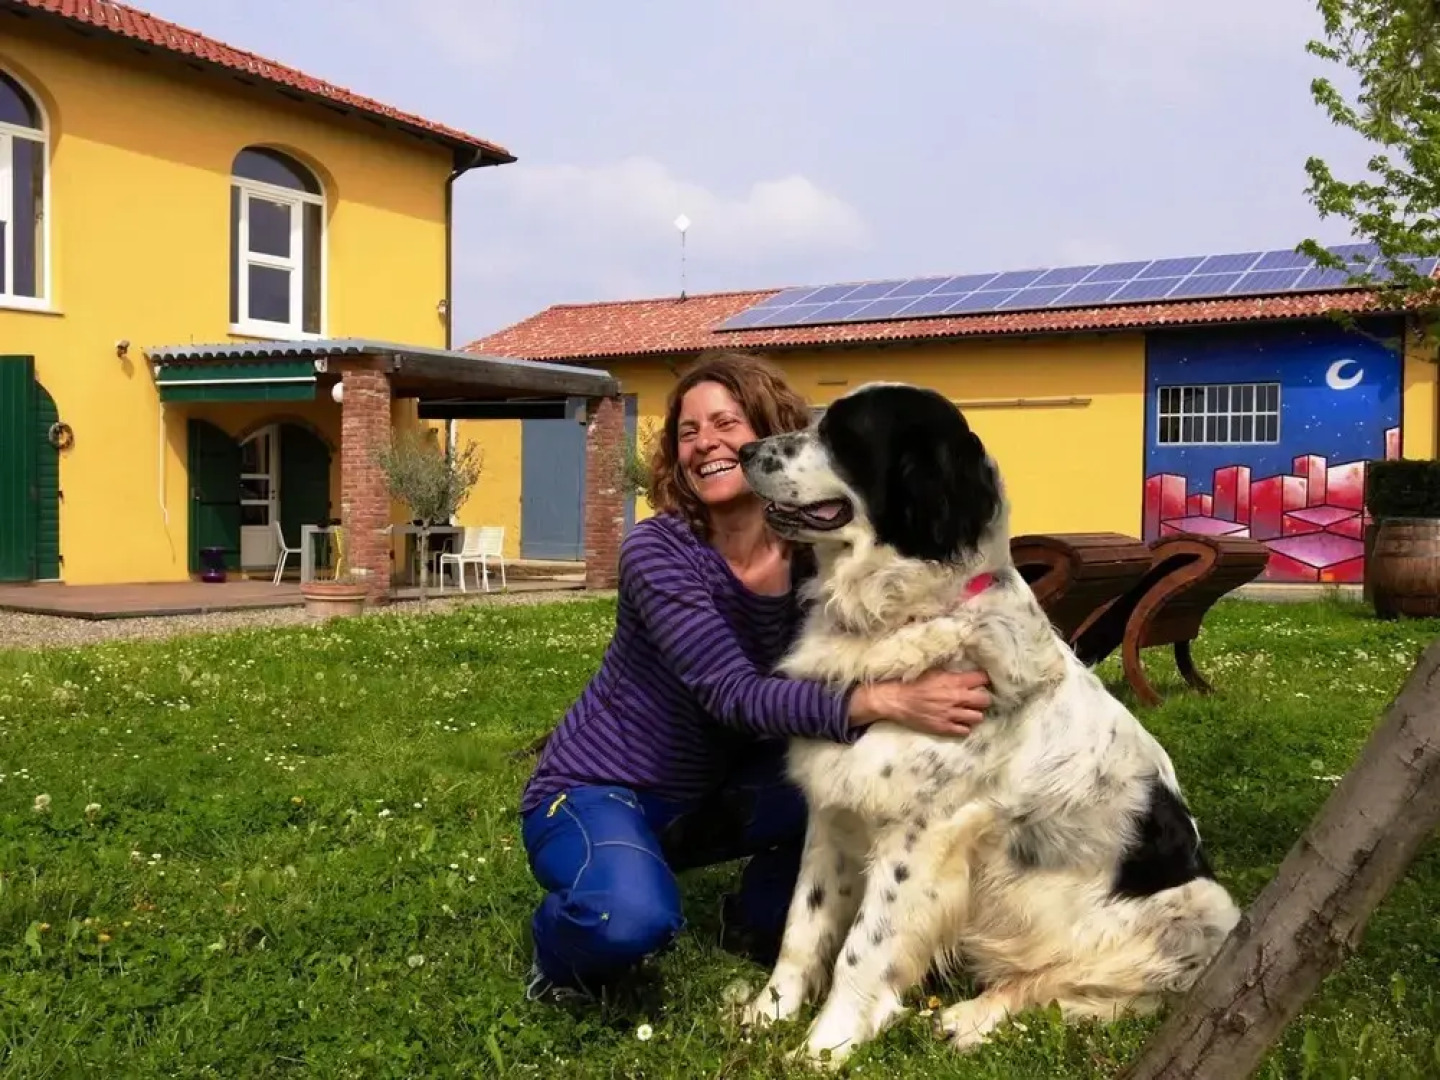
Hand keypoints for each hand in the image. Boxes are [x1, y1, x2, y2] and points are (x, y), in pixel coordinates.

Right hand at [849, 669, 991, 736]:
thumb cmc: (914, 683)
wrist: (897, 700)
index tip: (981, 682)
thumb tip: (966, 671)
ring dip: (974, 714)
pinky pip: (964, 730)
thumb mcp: (934, 671)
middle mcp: (956, 697)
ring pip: (978, 717)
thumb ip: (952, 674)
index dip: (984, 680)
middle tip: (976, 699)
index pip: (982, 679)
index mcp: (954, 681)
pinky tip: (958, 722)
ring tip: (968, 712)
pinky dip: (964, 727)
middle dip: (982, 699)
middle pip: (985, 700)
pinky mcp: (944, 727)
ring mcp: (951, 714)